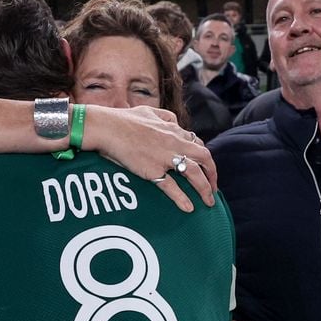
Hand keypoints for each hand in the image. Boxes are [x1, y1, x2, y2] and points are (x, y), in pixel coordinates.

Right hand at [83, 105, 216, 212]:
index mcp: (173, 129)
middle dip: (213, 174)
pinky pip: (171, 187)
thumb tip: (175, 121)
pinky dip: (182, 199)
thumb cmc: (123, 119)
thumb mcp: (149, 111)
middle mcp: (174, 142)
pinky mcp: (152, 170)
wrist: (106, 127)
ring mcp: (164, 157)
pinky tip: (188, 209)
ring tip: (208, 202)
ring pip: (194, 174)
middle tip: (214, 187)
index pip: (198, 144)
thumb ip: (165, 116)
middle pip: (204, 158)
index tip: (206, 168)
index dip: (205, 158)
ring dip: (204, 189)